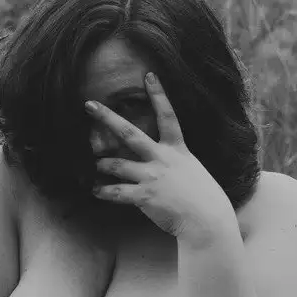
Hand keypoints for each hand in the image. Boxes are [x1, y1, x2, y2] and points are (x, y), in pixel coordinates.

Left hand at [85, 73, 234, 244]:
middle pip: (129, 133)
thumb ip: (175, 163)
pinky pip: (117, 193)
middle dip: (107, 117)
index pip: (168, 116)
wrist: (208, 220)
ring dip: (103, 164)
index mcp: (177, 150)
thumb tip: (161, 162)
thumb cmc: (204, 198)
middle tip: (89, 104)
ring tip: (96, 165)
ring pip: (117, 164)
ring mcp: (151, 177)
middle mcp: (162, 158)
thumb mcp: (192, 171)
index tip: (149, 75)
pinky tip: (95, 191)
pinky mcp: (144, 196)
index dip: (159, 95)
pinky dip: (104, 192)